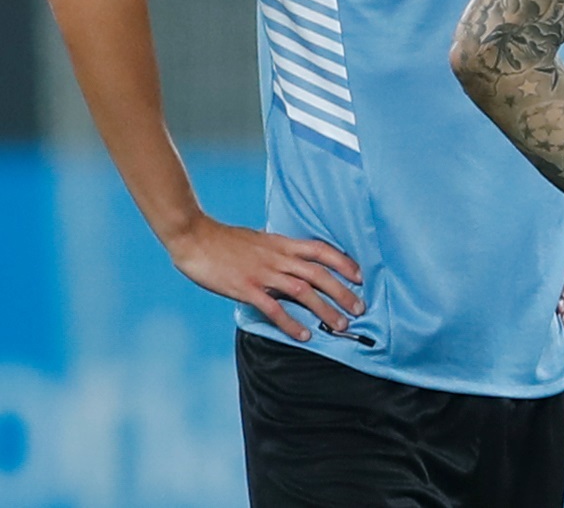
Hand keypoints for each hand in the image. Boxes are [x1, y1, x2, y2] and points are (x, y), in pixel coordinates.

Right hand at [166, 214, 362, 342]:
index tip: (360, 276)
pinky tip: (303, 335)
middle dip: (343, 292)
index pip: (322, 250)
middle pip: (320, 274)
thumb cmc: (225, 240)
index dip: (344, 262)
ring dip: (325, 310)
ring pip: (304, 292)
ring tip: (341, 325)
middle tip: (360, 309)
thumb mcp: (259, 239)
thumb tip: (292, 260)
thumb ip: (278, 250)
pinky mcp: (246, 288)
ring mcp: (263, 273)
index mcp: (282, 244)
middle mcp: (278, 258)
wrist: (195, 236)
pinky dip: (291, 323)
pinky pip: (274, 308)